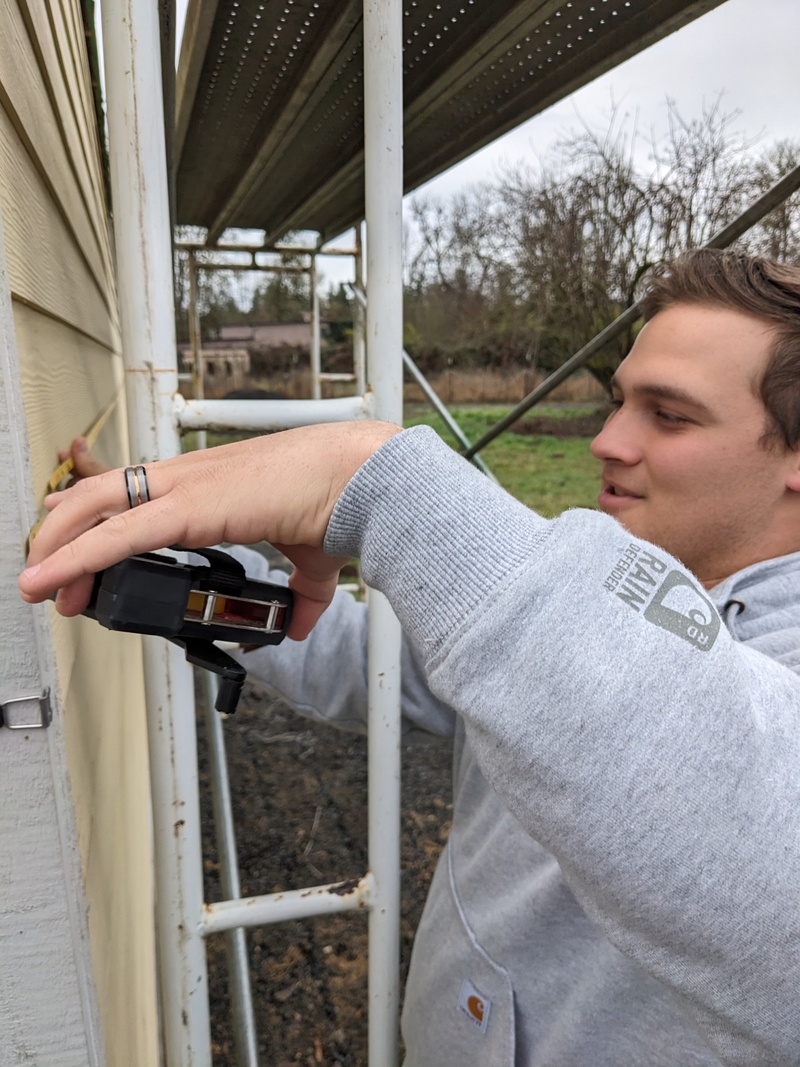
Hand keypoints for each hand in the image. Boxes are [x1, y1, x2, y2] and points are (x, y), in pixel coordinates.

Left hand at [20, 421, 400, 639]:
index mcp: (208, 485)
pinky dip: (76, 557)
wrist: (358, 479)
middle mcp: (186, 478)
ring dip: (57, 547)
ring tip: (37, 586)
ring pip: (92, 507)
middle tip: (46, 577)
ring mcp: (183, 487)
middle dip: (62, 535)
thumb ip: (299, 598)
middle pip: (97, 494)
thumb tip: (294, 628)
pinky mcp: (188, 507)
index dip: (92, 509)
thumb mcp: (310, 564)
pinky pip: (116, 534)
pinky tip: (52, 581)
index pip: (132, 488)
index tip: (67, 531)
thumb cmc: (336, 501)